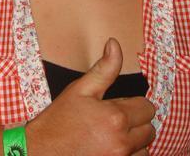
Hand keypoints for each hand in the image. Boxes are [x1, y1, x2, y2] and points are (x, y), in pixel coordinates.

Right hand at [26, 38, 154, 155]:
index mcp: (116, 117)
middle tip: (114, 122)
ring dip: (134, 143)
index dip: (134, 105)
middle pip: (149, 130)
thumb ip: (104, 69)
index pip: (147, 108)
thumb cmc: (58, 121)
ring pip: (145, 149)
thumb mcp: (79, 90)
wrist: (40, 152)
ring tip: (112, 137)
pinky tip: (110, 150)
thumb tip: (114, 43)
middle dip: (136, 124)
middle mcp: (122, 142)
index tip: (117, 107)